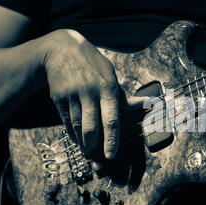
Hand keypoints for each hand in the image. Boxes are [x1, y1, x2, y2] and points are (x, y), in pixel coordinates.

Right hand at [43, 29, 128, 158]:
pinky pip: (66, 120)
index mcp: (108, 87)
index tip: (112, 154)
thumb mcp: (110, 76)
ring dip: (82, 141)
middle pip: (92, 127)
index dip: (112, 139)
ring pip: (77, 126)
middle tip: (95, 155)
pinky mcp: (58, 97)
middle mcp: (90, 92)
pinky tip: (76, 137)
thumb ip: (123, 97)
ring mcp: (72, 94)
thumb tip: (147, 106)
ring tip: (87, 149)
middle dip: (94, 145)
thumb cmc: (93, 65)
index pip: (112, 119)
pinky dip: (71, 132)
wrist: (61, 49)